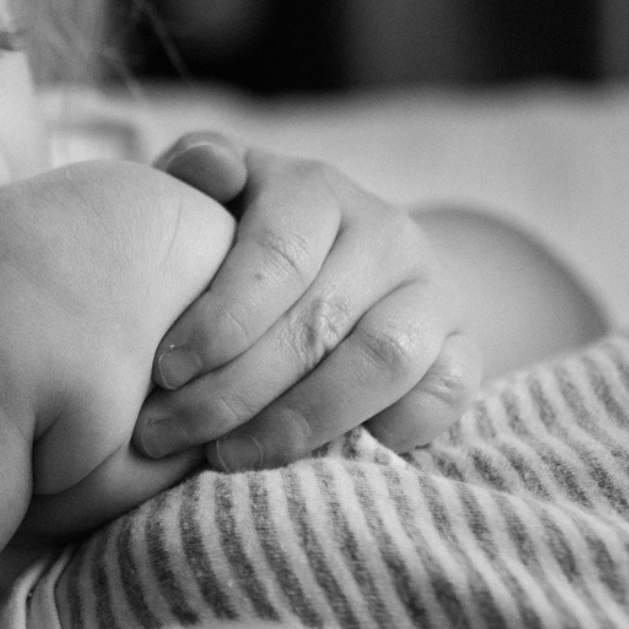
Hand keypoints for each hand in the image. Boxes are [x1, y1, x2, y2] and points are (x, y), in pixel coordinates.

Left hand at [132, 134, 479, 470]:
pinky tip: (315, 460)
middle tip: (165, 434)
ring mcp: (434, 293)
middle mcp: (387, 234)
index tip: (163, 372)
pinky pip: (444, 394)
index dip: (219, 321)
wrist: (347, 271)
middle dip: (233, 391)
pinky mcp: (464, 349)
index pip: (278, 255)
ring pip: (382, 363)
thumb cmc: (241, 247)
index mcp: (317, 192)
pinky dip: (387, 434)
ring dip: (298, 422)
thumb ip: (194, 174)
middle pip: (319, 322)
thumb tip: (211, 169)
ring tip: (227, 457)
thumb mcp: (211, 203)